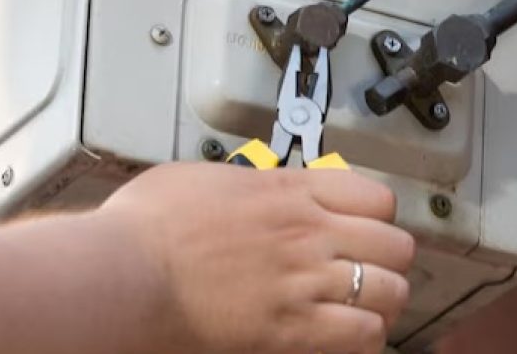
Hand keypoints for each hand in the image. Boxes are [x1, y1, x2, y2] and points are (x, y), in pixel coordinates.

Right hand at [98, 163, 415, 353]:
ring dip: (380, 301)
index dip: (376, 216)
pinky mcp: (293, 329)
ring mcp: (303, 281)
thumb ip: (239, 185)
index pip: (376, 195)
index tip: (364, 228)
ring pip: (390, 290)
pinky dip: (363, 337)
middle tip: (368, 273)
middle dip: (386, 260)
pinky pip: (365, 333)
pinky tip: (345, 338)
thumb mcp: (196, 179)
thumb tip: (244, 189)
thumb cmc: (142, 230)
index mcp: (286, 191)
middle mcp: (306, 232)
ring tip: (362, 309)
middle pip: (395, 244)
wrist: (121, 275)